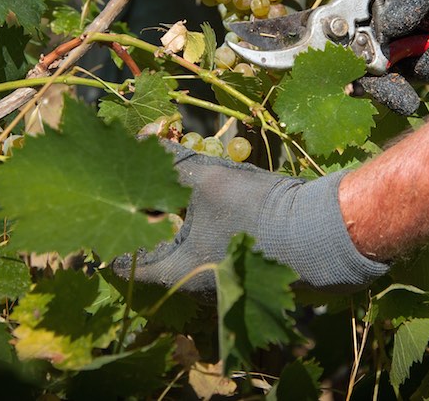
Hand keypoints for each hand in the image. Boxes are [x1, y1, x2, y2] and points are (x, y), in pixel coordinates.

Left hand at [113, 143, 387, 294]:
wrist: (326, 235)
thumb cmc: (261, 214)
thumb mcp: (212, 182)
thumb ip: (173, 166)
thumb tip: (143, 142)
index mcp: (181, 275)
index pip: (128, 267)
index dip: (111, 241)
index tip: (102, 217)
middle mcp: (199, 287)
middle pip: (158, 260)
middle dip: (147, 228)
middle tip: (135, 199)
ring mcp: (226, 282)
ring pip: (187, 254)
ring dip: (177, 227)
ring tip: (167, 196)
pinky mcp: (249, 271)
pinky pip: (214, 251)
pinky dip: (203, 229)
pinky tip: (207, 205)